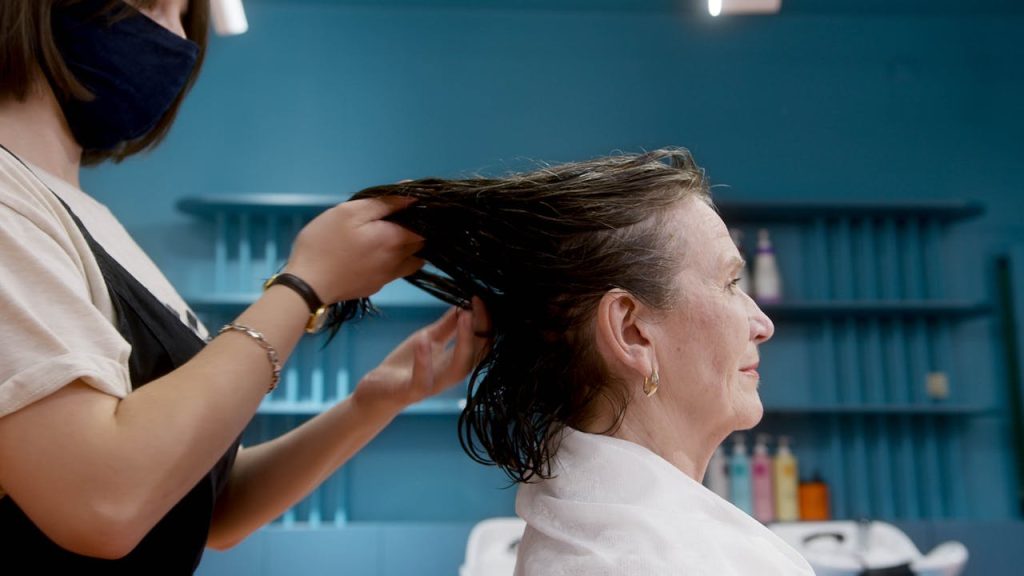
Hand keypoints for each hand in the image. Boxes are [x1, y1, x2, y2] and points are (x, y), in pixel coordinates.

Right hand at [284, 197, 423, 302]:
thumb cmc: (325, 243)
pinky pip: (394, 272)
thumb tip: (414, 195)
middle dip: (415, 231)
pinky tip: (373, 254)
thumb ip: (385, 203)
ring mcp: (387, 277)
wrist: (307, 286)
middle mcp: (398, 261)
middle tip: (394, 219)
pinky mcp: (374, 287)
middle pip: (420, 245)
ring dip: (406, 249)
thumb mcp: (350, 212)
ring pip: (410, 261)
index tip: (407, 207)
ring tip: (386, 237)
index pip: (424, 226)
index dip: (421, 215)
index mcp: (395, 239)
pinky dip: (392, 262)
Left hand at [353, 298, 490, 416]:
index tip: (481, 297)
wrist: (376, 391)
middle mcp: (450, 374)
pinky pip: (422, 380)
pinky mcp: (411, 392)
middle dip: (482, 328)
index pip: (481, 341)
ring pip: (458, 368)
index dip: (485, 320)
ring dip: (464, 341)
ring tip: (464, 315)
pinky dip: (425, 360)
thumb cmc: (405, 365)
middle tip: (478, 302)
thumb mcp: (428, 339)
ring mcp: (433, 385)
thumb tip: (466, 303)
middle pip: (477, 354)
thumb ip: (447, 325)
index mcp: (456, 361)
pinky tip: (424, 339)